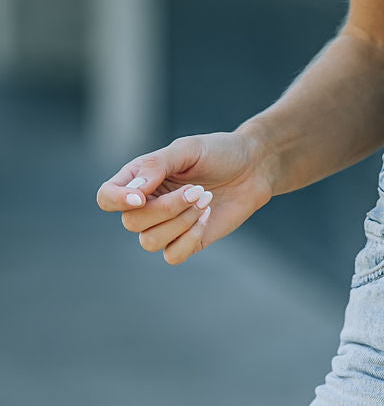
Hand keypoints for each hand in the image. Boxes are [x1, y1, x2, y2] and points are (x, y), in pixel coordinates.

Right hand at [96, 128, 274, 265]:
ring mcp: (165, 226)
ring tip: (205, 200)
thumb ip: (156, 166)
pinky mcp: (187, 241)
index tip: (141, 196)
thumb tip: (134, 192)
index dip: (117, 201)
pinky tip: (206, 217)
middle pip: (132, 222)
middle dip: (166, 208)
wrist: (253, 168)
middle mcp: (146, 205)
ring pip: (150, 242)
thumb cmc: (217, 153)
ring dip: (180, 222)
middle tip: (197, 190)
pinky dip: (189, 239)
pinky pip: (172, 256)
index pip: (107, 197)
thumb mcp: (187, 149)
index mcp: (138, 179)